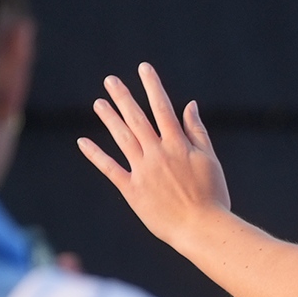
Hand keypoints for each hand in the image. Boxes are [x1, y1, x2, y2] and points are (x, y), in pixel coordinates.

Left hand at [77, 63, 230, 245]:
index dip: (153, 86)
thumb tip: (189, 105)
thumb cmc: (213, 197)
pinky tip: (84, 142)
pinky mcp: (132, 190)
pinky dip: (96, 155)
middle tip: (110, 80)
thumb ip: (198, 132)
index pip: (163, 108)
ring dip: (109, 119)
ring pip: (122, 138)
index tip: (144, 68)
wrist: (202, 229)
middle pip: (137, 119)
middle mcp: (157, 154)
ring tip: (99, 103)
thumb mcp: (210, 161)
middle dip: (123, 97)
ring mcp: (143, 171)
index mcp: (178, 145)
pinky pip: (110, 169)